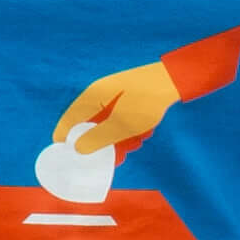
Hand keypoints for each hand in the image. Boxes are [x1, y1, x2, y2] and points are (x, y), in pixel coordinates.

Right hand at [54, 59, 182, 155]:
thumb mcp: (122, 126)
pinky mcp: (126, 97)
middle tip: (115, 157)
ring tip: (135, 144)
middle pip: (90, 125)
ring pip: (107, 123)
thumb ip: (98, 138)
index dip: (65, 139)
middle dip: (101, 143)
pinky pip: (119, 118)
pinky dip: (127, 129)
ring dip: (118, 138)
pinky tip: (142, 135)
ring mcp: (113, 95)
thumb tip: (77, 150)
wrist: (174, 80)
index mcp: (91, 96)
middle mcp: (99, 94)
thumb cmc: (146, 102)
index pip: (69, 120)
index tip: (68, 158)